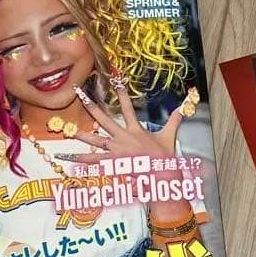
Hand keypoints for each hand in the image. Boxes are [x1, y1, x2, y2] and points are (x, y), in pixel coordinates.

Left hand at [60, 80, 188, 163]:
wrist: (162, 176)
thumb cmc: (165, 158)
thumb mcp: (169, 136)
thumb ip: (175, 119)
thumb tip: (186, 105)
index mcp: (136, 130)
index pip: (127, 107)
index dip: (121, 93)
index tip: (115, 80)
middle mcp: (123, 138)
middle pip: (104, 119)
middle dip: (91, 106)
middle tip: (80, 94)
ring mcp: (117, 151)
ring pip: (95, 141)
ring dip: (82, 135)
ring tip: (69, 131)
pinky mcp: (113, 164)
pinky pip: (95, 162)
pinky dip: (83, 161)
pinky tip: (71, 159)